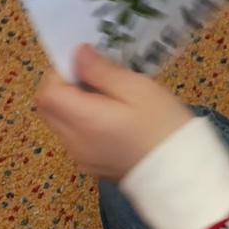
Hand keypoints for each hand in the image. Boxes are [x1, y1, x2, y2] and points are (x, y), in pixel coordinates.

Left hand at [35, 43, 191, 181]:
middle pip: (48, 109)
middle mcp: (74, 143)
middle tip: (96, 75)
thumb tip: (77, 54)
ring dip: (73, 103)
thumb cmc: (163, 126)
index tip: (84, 61)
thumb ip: (102, 72)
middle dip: (63, 86)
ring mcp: (81, 158)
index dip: (58, 72)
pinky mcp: (91, 166)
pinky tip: (113, 117)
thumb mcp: (138, 89)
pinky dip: (82, 121)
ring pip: (60, 122)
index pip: (47, 94)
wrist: (181, 174)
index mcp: (84, 122)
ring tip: (109, 95)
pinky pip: (74, 137)